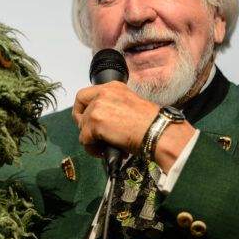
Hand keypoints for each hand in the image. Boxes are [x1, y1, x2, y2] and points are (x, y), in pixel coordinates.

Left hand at [72, 82, 195, 172]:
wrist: (158, 131)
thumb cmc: (151, 123)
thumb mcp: (129, 106)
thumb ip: (113, 108)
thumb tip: (101, 122)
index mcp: (113, 87)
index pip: (85, 94)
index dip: (83, 109)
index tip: (87, 120)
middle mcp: (103, 93)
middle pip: (79, 107)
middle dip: (82, 123)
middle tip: (92, 136)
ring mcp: (98, 107)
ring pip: (82, 126)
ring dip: (90, 139)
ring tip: (104, 147)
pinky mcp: (96, 122)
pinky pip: (84, 139)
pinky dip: (91, 148)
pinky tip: (103, 151)